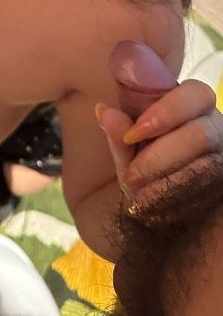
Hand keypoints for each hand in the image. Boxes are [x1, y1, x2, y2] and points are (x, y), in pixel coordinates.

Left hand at [96, 41, 221, 209]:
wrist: (153, 222)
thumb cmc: (142, 175)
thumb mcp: (126, 157)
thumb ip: (118, 135)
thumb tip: (104, 111)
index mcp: (192, 109)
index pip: (194, 93)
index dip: (166, 111)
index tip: (133, 134)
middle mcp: (216, 131)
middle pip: (201, 133)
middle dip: (161, 157)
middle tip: (131, 177)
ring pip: (210, 167)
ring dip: (169, 184)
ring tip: (139, 199)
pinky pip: (213, 194)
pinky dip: (182, 204)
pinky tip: (160, 212)